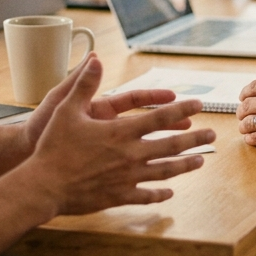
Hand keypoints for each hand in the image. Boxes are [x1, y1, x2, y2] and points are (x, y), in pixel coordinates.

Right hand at [27, 55, 212, 214]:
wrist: (44, 186)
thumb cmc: (53, 146)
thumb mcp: (66, 109)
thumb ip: (84, 83)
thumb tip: (95, 59)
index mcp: (121, 131)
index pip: (160, 118)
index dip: (181, 109)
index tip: (198, 104)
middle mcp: (130, 154)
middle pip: (171, 146)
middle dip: (194, 139)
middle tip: (212, 134)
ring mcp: (127, 177)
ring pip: (165, 171)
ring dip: (185, 165)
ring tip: (201, 161)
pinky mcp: (119, 196)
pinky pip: (145, 195)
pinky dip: (160, 194)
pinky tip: (170, 193)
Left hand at [237, 64, 255, 151]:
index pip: (253, 87)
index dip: (244, 93)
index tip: (243, 98)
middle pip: (246, 106)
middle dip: (241, 110)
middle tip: (242, 114)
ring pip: (248, 123)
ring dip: (243, 125)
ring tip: (245, 127)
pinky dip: (250, 138)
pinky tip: (251, 138)